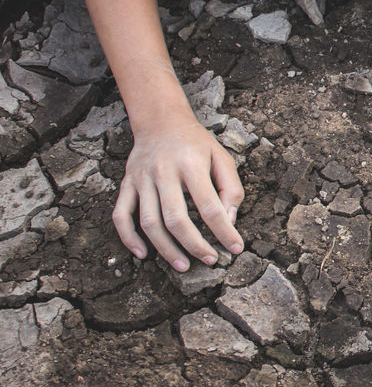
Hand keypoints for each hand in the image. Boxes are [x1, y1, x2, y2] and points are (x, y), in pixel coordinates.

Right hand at [112, 120, 244, 270]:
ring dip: (166, 249)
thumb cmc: (197, 144)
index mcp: (192, 165)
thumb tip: (229, 220)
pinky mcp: (126, 185)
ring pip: (149, 222)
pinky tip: (143, 254)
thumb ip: (231, 188)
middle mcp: (164, 173)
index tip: (235, 248)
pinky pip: (121, 215)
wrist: (161, 121)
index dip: (224, 231)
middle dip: (195, 245)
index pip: (209, 207)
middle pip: (176, 219)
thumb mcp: (222, 157)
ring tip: (184, 265)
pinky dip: (128, 238)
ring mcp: (141, 180)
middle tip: (211, 260)